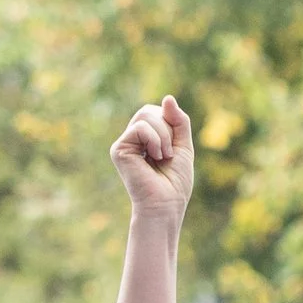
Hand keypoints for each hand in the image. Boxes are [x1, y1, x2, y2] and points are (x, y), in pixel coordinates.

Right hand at [110, 96, 192, 228]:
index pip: (157, 111)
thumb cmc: (175, 182)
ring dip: (163, 135)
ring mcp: (124, 144)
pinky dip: (154, 140)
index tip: (173, 148)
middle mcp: (132, 139)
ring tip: (163, 156)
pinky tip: (154, 157)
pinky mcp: (119, 149)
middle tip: (168, 154)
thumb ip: (178, 121)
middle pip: (149, 111)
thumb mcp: (183, 146)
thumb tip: (167, 97)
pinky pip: (140, 128)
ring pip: (145, 116)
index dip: (171, 122)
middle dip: (167, 129)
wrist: (166, 204)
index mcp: (146, 138)